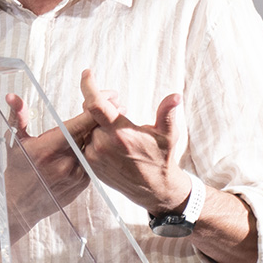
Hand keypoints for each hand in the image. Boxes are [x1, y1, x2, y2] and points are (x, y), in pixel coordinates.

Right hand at [1, 93, 96, 235]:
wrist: (18, 203)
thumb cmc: (15, 169)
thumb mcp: (14, 140)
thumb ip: (18, 115)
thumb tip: (12, 96)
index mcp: (49, 147)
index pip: (80, 123)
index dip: (96, 109)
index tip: (105, 97)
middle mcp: (66, 162)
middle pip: (93, 133)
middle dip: (103, 118)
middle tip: (114, 104)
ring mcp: (76, 175)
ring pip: (95, 148)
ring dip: (101, 135)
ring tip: (106, 123)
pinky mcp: (82, 185)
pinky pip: (93, 162)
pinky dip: (94, 151)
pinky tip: (96, 144)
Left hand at [79, 69, 190, 214]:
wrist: (155, 190)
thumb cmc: (162, 159)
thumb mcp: (169, 135)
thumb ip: (168, 113)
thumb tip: (175, 96)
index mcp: (120, 134)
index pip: (95, 104)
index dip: (88, 85)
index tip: (87, 72)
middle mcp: (102, 145)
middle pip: (91, 114)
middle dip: (104, 106)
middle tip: (120, 108)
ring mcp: (94, 156)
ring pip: (88, 128)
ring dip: (99, 123)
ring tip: (119, 127)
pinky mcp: (91, 165)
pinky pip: (86, 142)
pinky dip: (96, 135)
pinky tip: (112, 140)